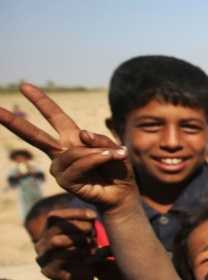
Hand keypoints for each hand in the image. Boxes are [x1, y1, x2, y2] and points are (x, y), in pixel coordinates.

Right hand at [0, 84, 135, 209]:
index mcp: (71, 137)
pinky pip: (78, 165)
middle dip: (14, 122)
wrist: (122, 192)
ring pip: (72, 153)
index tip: (25, 87)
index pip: (54, 117)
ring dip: (96, 153)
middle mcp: (61, 150)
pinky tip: (106, 159)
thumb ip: (99, 139)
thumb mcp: (114, 148)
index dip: (41, 102)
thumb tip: (82, 134)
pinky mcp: (65, 181)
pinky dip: (94, 160)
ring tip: (111, 156)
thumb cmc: (117, 168)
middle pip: (35, 135)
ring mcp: (60, 167)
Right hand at [34, 208, 98, 279]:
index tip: (93, 215)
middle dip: (78, 226)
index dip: (73, 213)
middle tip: (93, 231)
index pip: (54, 216)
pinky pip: (60, 257)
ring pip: (56, 240)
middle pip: (56, 226)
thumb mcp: (87, 236)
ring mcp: (42, 258)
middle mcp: (41, 244)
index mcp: (47, 233)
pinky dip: (75, 252)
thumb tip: (91, 215)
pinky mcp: (48, 271)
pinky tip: (84, 254)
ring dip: (77, 239)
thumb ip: (85, 224)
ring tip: (90, 243)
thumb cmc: (86, 255)